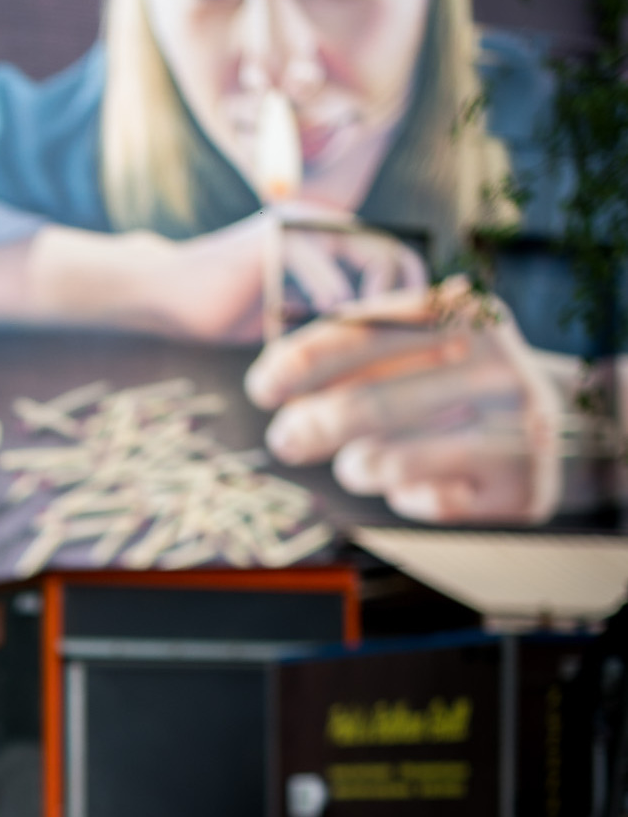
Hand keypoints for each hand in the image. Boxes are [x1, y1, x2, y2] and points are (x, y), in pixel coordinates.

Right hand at [19, 212, 425, 343]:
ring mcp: (299, 227)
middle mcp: (322, 221)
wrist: (164, 294)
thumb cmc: (226, 309)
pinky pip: (322, 277)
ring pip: (371, 264)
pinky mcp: (274, 242)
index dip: (417, 300)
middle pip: (397, 257)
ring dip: (378, 316)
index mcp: (330, 234)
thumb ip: (332, 317)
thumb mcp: (291, 313)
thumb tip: (383, 352)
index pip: (398, 258)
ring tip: (370, 356)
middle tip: (406, 355)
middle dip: (409, 309)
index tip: (420, 346)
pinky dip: (332, 312)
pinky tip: (330, 342)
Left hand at [245, 277, 561, 522]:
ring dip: (354, 467)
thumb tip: (271, 383)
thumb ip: (349, 352)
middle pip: (368, 405)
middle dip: (311, 426)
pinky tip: (418, 483)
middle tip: (285, 439)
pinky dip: (405, 496)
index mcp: (462, 313)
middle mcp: (495, 364)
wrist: (554, 423)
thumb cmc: (452, 382)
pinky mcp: (520, 484)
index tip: (262, 386)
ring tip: (354, 463)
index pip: (363, 335)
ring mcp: (517, 426)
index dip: (302, 362)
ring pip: (391, 461)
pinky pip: (428, 502)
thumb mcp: (414, 346)